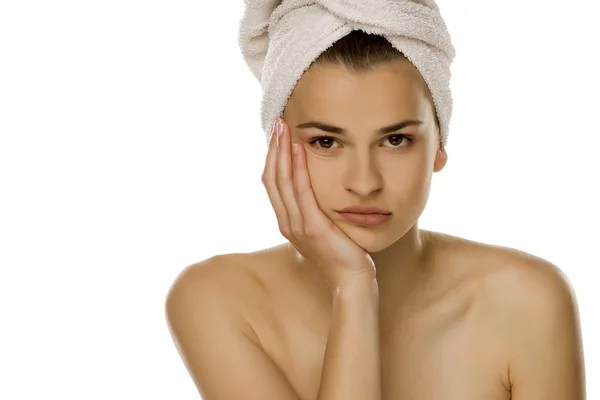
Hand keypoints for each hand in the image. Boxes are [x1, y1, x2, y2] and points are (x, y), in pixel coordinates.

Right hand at [261, 117, 375, 290]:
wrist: (351, 281)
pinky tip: (301, 149)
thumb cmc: (342, 254)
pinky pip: (302, 192)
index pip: (272, 183)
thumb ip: (313, 211)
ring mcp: (298, 226)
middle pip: (272, 178)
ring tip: (285, 128)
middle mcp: (287, 223)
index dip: (272, 157)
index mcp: (287, 222)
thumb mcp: (322, 229)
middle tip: (278, 122)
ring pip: (282, 181)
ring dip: (282, 152)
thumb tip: (315, 191)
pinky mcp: (313, 227)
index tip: (277, 134)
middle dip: (274, 148)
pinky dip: (299, 168)